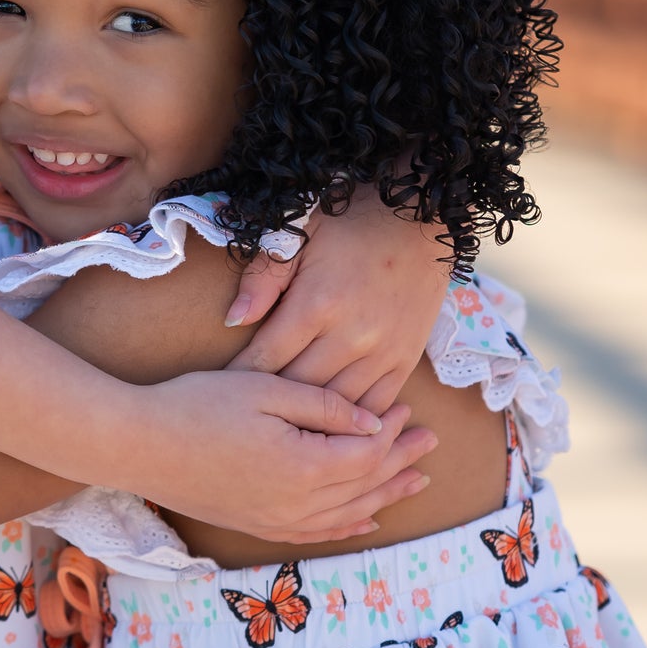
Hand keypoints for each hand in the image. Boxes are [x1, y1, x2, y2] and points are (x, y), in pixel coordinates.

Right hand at [137, 370, 436, 540]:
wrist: (140, 445)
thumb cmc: (197, 405)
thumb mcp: (265, 390)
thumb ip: (323, 407)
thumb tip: (372, 424)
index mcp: (304, 467)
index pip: (366, 453)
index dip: (392, 432)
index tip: (407, 409)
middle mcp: (298, 504)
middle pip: (365, 486)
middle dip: (400, 463)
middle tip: (430, 442)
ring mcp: (277, 521)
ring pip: (348, 514)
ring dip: (385, 496)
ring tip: (416, 481)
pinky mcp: (257, 525)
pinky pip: (318, 533)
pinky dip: (348, 526)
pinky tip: (366, 520)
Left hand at [227, 187, 451, 404]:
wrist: (422, 219)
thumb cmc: (351, 222)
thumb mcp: (299, 235)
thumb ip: (263, 278)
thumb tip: (233, 319)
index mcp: (317, 303)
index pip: (266, 357)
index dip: (241, 377)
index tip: (224, 391)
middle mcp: (351, 336)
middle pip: (298, 388)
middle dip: (270, 404)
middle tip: (247, 415)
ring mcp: (382, 352)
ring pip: (337, 405)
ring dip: (310, 418)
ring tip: (284, 428)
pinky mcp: (406, 360)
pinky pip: (375, 405)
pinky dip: (352, 419)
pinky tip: (332, 424)